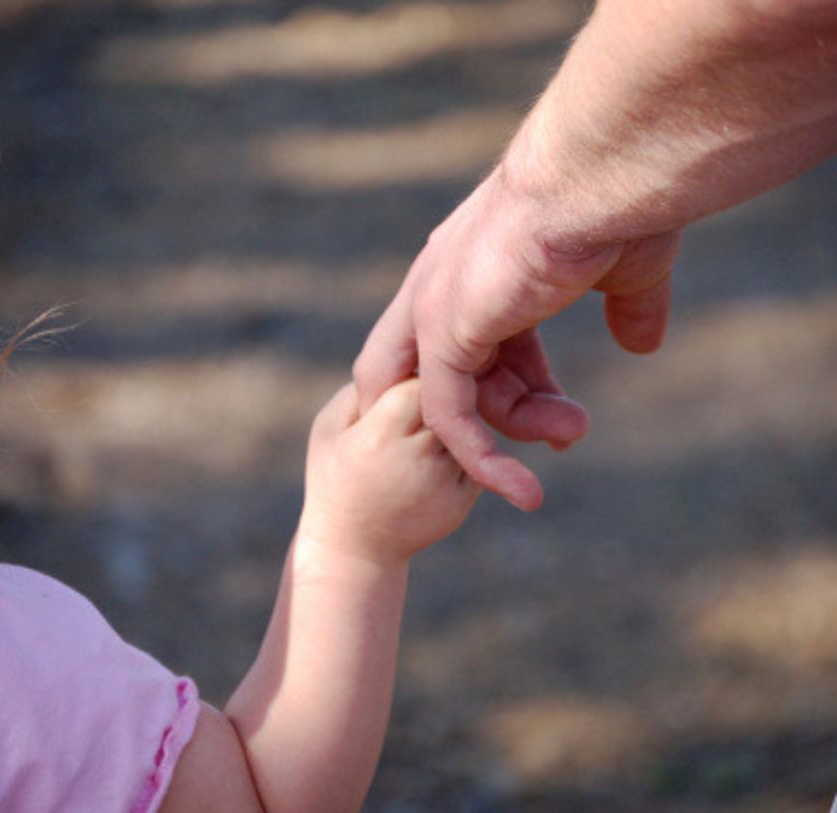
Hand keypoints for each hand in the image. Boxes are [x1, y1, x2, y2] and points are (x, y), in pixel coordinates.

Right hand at [298, 378, 480, 566]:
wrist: (355, 549)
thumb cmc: (335, 477)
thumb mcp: (329, 427)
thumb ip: (362, 387)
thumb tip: (405, 356)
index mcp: (381, 434)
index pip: (420, 380)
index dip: (414, 375)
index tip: (404, 376)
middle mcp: (420, 457)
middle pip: (448, 400)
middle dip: (440, 394)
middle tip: (420, 399)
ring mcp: (446, 481)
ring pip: (467, 425)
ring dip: (453, 419)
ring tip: (421, 430)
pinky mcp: (465, 498)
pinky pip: (473, 453)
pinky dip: (459, 447)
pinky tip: (430, 457)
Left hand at [353, 169, 679, 510]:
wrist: (602, 175)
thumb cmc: (616, 205)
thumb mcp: (625, 269)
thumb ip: (628, 307)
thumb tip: (642, 344)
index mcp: (475, 267)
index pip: (482, 342)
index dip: (518, 380)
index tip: (559, 408)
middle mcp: (440, 286)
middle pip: (452, 374)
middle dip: (501, 410)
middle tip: (562, 431)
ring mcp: (434, 310)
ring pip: (451, 401)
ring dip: (514, 433)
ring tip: (572, 434)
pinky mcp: (441, 336)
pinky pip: (447, 419)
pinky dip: (479, 460)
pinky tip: (523, 491)